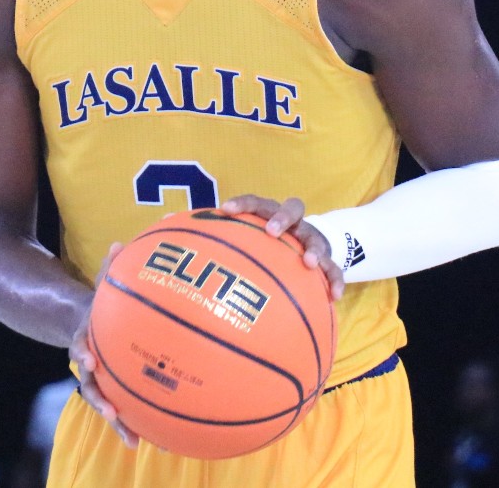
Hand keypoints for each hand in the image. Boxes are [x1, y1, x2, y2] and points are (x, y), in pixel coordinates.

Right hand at [68, 241, 138, 448]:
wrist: (87, 322)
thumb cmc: (101, 301)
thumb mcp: (102, 282)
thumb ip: (110, 266)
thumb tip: (119, 242)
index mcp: (85, 338)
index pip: (79, 346)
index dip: (82, 354)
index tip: (89, 361)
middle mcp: (90, 362)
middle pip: (90, 386)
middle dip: (100, 399)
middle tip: (112, 411)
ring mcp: (101, 379)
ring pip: (106, 403)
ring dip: (119, 421)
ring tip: (134, 440)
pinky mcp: (115, 388)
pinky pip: (125, 406)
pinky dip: (136, 422)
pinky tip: (154, 439)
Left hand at [218, 194, 344, 300]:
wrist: (302, 246)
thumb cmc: (262, 242)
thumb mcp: (241, 236)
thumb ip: (210, 232)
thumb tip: (163, 223)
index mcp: (268, 213)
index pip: (255, 201)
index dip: (243, 203)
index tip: (226, 209)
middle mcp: (292, 222)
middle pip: (292, 208)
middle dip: (282, 218)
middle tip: (272, 231)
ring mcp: (311, 239)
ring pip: (316, 238)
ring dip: (313, 248)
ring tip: (309, 263)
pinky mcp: (326, 259)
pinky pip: (334, 269)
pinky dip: (335, 280)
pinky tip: (332, 297)